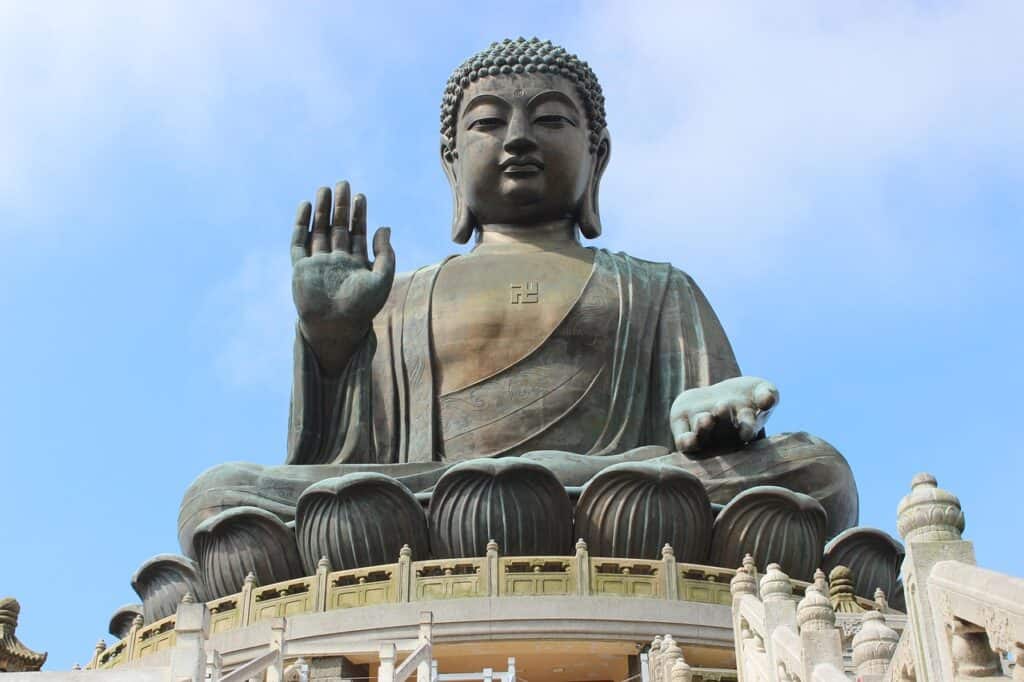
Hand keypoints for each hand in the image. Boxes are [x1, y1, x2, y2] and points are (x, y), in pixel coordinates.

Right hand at [291, 181, 394, 373]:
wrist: (336, 327)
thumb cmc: (361, 308)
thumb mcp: (382, 279)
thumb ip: (386, 254)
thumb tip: (385, 227)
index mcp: (355, 264)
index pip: (357, 233)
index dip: (359, 215)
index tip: (361, 196)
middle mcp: (336, 261)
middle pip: (337, 227)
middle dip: (341, 206)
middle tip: (343, 184)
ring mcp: (318, 264)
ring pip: (319, 230)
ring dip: (322, 210)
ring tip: (325, 189)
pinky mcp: (301, 269)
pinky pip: (299, 243)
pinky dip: (301, 224)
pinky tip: (305, 206)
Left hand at [669, 376, 778, 454]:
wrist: (717, 396)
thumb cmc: (747, 395)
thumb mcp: (761, 390)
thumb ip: (767, 394)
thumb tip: (767, 400)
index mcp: (745, 428)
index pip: (747, 429)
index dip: (747, 429)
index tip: (746, 430)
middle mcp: (724, 437)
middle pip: (723, 431)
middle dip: (722, 421)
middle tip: (721, 408)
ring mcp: (704, 436)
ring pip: (702, 436)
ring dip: (704, 429)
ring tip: (706, 419)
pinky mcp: (683, 433)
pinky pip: (684, 442)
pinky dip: (686, 442)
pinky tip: (687, 440)